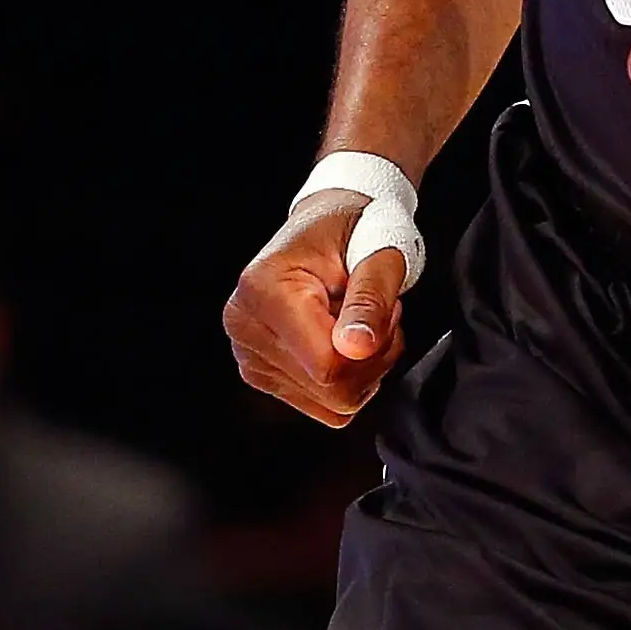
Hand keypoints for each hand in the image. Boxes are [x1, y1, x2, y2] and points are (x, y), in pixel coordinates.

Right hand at [222, 192, 408, 426]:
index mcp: (264, 290)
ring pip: (328, 404)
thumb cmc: (352, 229)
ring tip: (359, 321)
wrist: (330, 224)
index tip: (385, 312)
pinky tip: (343, 340)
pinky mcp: (262, 373)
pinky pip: (321, 406)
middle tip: (377, 314)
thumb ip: (370, 299)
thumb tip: (357, 347)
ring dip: (361, 370)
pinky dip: (345, 380)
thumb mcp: (378, 252)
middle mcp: (245, 326)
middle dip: (371, 360)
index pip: (327, 365)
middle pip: (329, 390)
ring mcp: (249, 354)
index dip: (373, 349)